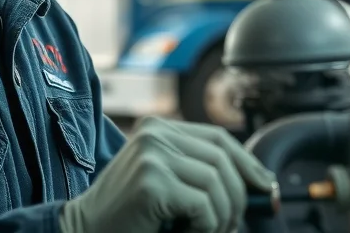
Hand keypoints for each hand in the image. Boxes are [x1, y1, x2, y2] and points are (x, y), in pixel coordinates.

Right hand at [58, 117, 277, 232]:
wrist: (85, 231)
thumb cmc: (131, 215)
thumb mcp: (168, 182)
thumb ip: (200, 173)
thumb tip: (262, 182)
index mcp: (159, 128)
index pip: (218, 138)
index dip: (248, 163)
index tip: (264, 187)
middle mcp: (155, 134)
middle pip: (223, 158)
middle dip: (239, 195)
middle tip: (231, 225)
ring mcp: (152, 154)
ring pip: (217, 183)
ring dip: (221, 216)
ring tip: (207, 231)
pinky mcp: (152, 181)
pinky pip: (203, 205)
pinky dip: (206, 226)